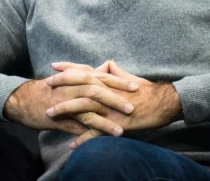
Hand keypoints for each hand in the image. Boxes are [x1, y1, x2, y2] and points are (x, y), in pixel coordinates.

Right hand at [2, 63, 137, 136]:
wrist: (23, 99)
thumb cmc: (46, 90)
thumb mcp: (65, 81)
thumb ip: (83, 79)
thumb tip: (101, 77)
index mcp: (77, 77)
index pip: (102, 76)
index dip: (119, 80)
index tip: (136, 85)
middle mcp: (74, 85)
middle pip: (100, 87)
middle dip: (119, 93)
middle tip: (135, 99)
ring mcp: (69, 99)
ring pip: (94, 104)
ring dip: (111, 112)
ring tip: (127, 120)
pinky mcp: (63, 114)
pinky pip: (83, 121)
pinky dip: (97, 126)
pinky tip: (108, 134)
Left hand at [48, 61, 182, 147]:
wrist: (163, 103)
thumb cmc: (146, 90)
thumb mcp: (129, 78)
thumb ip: (115, 72)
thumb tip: (107, 64)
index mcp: (109, 80)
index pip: (85, 70)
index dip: (69, 68)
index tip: (53, 66)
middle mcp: (107, 91)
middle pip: (81, 85)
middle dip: (62, 84)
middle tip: (46, 85)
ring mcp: (110, 108)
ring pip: (85, 106)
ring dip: (66, 109)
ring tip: (50, 113)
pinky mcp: (116, 123)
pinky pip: (97, 132)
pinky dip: (83, 138)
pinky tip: (71, 144)